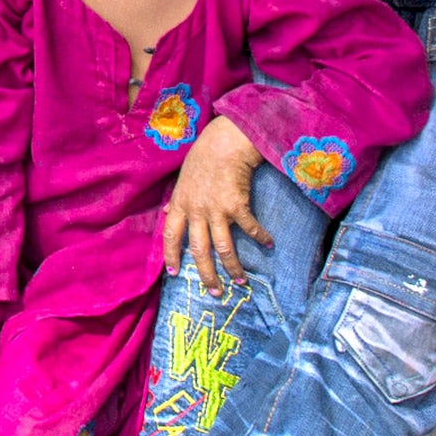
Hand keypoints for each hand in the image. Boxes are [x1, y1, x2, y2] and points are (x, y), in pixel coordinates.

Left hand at [163, 117, 269, 296]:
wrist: (225, 142)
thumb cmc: (204, 156)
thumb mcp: (183, 178)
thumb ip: (176, 198)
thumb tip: (166, 211)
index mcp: (180, 204)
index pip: (170, 236)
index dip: (171, 256)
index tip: (174, 274)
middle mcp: (196, 211)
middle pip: (199, 251)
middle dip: (206, 275)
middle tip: (214, 293)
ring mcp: (216, 210)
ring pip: (223, 249)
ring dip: (233, 269)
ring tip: (240, 282)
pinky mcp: (237, 206)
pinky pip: (249, 228)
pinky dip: (260, 237)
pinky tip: (269, 244)